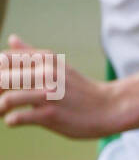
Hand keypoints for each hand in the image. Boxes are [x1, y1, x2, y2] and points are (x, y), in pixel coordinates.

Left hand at [0, 36, 121, 138]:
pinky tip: (14, 121)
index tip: (1, 85)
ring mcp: (48, 95)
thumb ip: (31, 53)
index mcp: (43, 59)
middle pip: (1, 78)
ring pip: (7, 99)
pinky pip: (19, 118)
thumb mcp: (57, 65)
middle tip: (0, 99)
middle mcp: (45, 73)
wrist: (108, 108)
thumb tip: (11, 38)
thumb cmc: (79, 89)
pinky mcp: (51, 115)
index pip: (3, 59)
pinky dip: (11, 121)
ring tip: (2, 112)